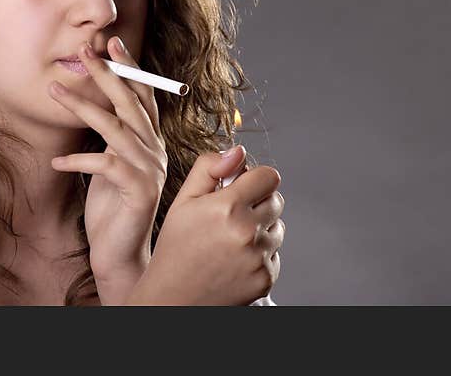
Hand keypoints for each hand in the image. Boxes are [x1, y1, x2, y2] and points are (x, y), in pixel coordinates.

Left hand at [48, 36, 166, 293]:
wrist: (121, 252)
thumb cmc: (112, 205)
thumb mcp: (111, 163)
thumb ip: (112, 136)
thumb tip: (94, 103)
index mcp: (149, 141)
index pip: (143, 95)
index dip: (129, 68)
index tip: (111, 42)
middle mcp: (153, 150)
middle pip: (130, 103)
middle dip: (107, 74)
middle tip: (85, 50)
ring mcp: (149, 170)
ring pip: (115, 128)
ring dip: (83, 106)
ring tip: (54, 89)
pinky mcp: (137, 191)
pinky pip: (104, 165)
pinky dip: (78, 160)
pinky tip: (57, 160)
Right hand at [127, 147, 285, 304]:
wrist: (173, 298)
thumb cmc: (175, 247)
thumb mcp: (182, 201)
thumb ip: (209, 169)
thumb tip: (238, 151)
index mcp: (227, 207)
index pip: (269, 176)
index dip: (255, 177)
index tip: (241, 186)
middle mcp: (248, 232)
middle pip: (277, 200)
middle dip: (258, 202)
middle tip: (231, 214)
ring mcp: (259, 258)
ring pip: (278, 228)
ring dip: (260, 228)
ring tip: (229, 239)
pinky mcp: (266, 279)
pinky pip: (275, 254)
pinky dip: (260, 254)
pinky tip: (234, 259)